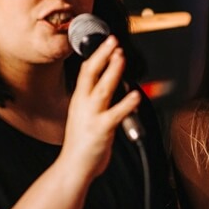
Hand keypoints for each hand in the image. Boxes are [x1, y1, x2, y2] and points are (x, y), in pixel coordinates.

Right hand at [62, 35, 140, 178]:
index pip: (86, 71)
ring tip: (121, 57)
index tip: (107, 42)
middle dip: (103, 55)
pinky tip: (135, 94)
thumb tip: (113, 86)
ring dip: (112, 71)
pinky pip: (116, 113)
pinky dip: (127, 103)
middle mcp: (83, 105)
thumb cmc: (82, 143)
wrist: (74, 167)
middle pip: (91, 73)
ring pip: (103, 89)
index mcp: (79, 100)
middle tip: (114, 41)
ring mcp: (92, 116)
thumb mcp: (84, 116)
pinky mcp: (101, 130)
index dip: (97, 55)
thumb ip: (97, 101)